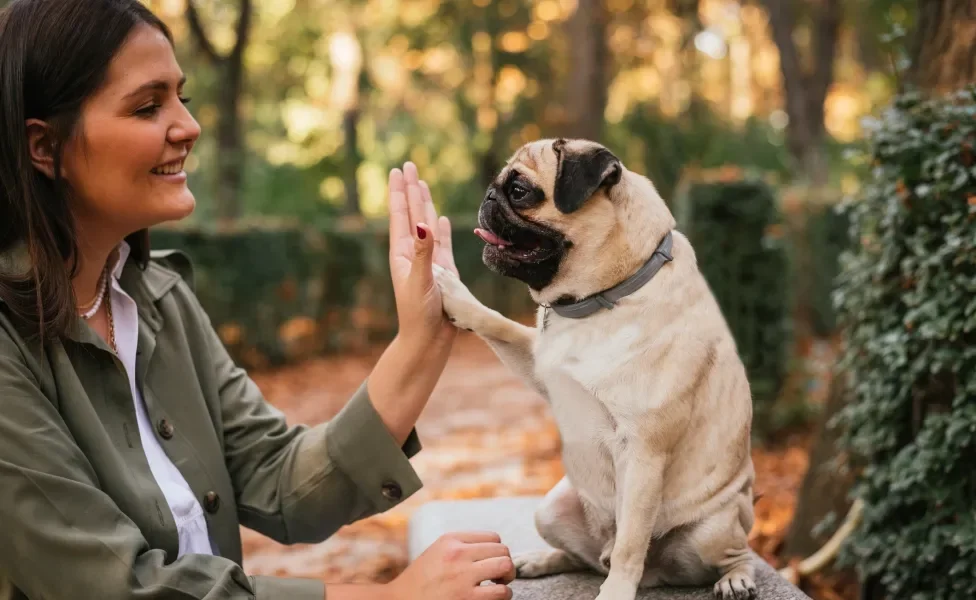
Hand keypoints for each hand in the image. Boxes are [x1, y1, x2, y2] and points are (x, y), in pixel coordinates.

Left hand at [387, 162, 458, 347]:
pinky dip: (442, 230)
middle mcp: (414, 254)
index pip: (401, 215)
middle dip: (410, 190)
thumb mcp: (420, 282)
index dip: (400, 192)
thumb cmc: (420, 315)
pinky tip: (441, 219)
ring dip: (424, 205)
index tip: (398, 170)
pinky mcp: (443, 273)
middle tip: (408, 166)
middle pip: (412, 214)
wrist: (428, 342)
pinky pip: (442, 244)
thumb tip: (424, 224)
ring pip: (426, 225)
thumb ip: (423, 253)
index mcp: (403, 254)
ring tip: (421, 185)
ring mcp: (428, 263)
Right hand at [387, 532, 514, 599]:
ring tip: (498, 587)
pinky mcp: (466, 599)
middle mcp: (457, 555)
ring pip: (506, 567)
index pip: (493, 538)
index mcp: (451, 540)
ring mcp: (462, 577)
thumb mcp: (437, 552)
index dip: (496, 553)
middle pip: (503, 551)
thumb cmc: (421, 580)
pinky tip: (492, 599)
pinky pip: (501, 593)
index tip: (490, 564)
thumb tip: (495, 551)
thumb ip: (462, 546)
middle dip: (506, 564)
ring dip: (507, 580)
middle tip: (499, 577)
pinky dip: (503, 596)